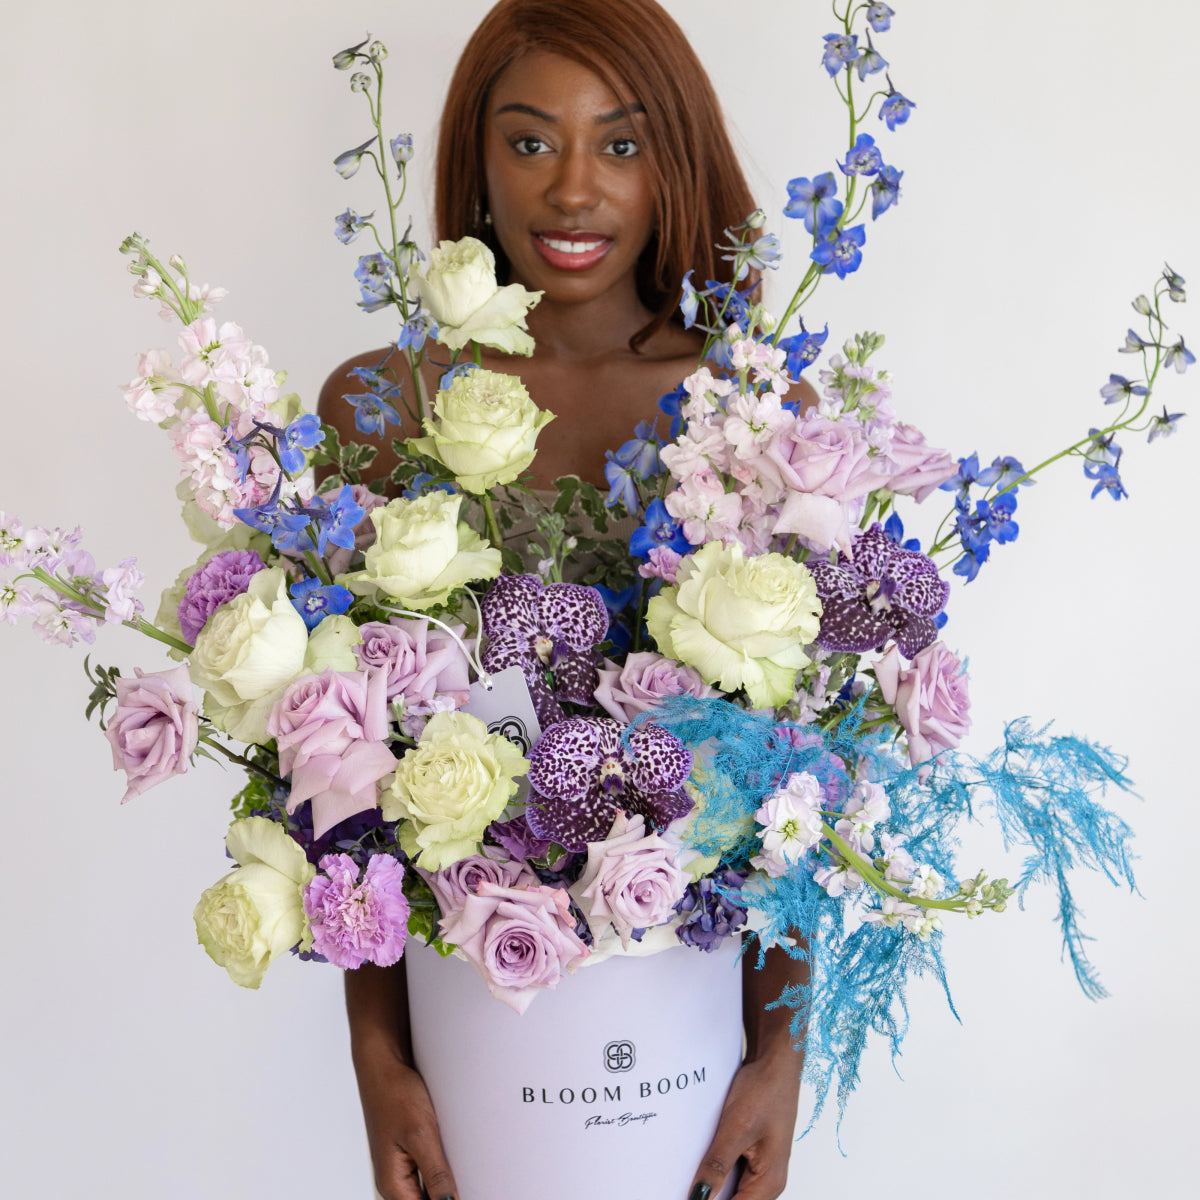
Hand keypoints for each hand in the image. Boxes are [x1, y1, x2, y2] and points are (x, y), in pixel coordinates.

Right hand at [345, 962, 457, 1199]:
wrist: (383, 1064)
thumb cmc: (397, 1095)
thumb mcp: (421, 1135)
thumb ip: (436, 1175)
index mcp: (393, 1185)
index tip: (480, 1189)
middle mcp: (394, 1182)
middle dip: (452, 1193)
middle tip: (480, 1178)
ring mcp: (400, 1168)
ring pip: (429, 1190)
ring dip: (449, 1184)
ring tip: (475, 1173)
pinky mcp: (408, 1153)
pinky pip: (428, 1173)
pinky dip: (445, 1171)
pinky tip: (462, 1160)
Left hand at [687, 944, 806, 1199]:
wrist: (774, 1058)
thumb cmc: (765, 1090)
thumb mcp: (736, 1128)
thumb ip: (717, 1166)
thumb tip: (697, 1198)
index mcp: (769, 1182)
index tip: (684, 1195)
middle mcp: (766, 1179)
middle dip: (706, 1193)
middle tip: (679, 1181)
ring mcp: (758, 1164)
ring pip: (728, 1187)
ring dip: (708, 1181)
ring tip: (683, 1172)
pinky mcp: (749, 1150)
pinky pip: (728, 1169)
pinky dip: (711, 1166)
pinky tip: (693, 1158)